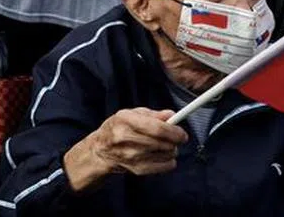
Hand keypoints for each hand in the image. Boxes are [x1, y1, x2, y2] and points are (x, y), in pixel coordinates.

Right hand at [64, 108, 187, 192]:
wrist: (101, 150)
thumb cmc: (117, 129)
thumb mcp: (130, 114)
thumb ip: (153, 114)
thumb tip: (171, 115)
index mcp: (125, 120)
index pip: (157, 128)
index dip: (175, 132)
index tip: (182, 133)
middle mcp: (127, 138)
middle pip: (164, 143)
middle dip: (174, 141)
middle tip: (173, 138)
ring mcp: (132, 156)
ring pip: (167, 154)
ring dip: (171, 150)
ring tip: (163, 145)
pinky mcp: (138, 169)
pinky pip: (166, 166)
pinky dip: (168, 161)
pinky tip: (160, 155)